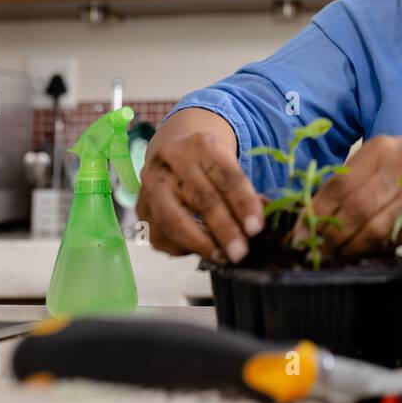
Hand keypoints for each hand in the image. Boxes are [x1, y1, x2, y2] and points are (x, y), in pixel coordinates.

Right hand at [136, 108, 264, 263]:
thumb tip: (260, 223)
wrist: (173, 151)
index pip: (227, 177)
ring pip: (173, 220)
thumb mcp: (229, 167)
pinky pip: (160, 235)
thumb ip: (245, 194)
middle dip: (224, 230)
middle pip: (201, 199)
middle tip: (240, 253)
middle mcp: (172, 160)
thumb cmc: (209, 166)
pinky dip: (182, 247)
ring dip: (200, 244)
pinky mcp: (140, 206)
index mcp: (202, 145)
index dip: (243, 204)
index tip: (256, 229)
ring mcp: (151, 183)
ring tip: (222, 257)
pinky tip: (200, 249)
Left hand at [305, 134, 401, 257]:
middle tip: (312, 252)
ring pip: (375, 226)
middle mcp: (400, 165)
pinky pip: (397, 237)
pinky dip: (376, 249)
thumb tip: (315, 217)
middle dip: (329, 236)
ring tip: (332, 257)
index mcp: (380, 149)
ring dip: (350, 247)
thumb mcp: (386, 157)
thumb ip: (356, 180)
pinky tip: (362, 254)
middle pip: (355, 207)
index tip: (299, 234)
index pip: (339, 185)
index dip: (316, 213)